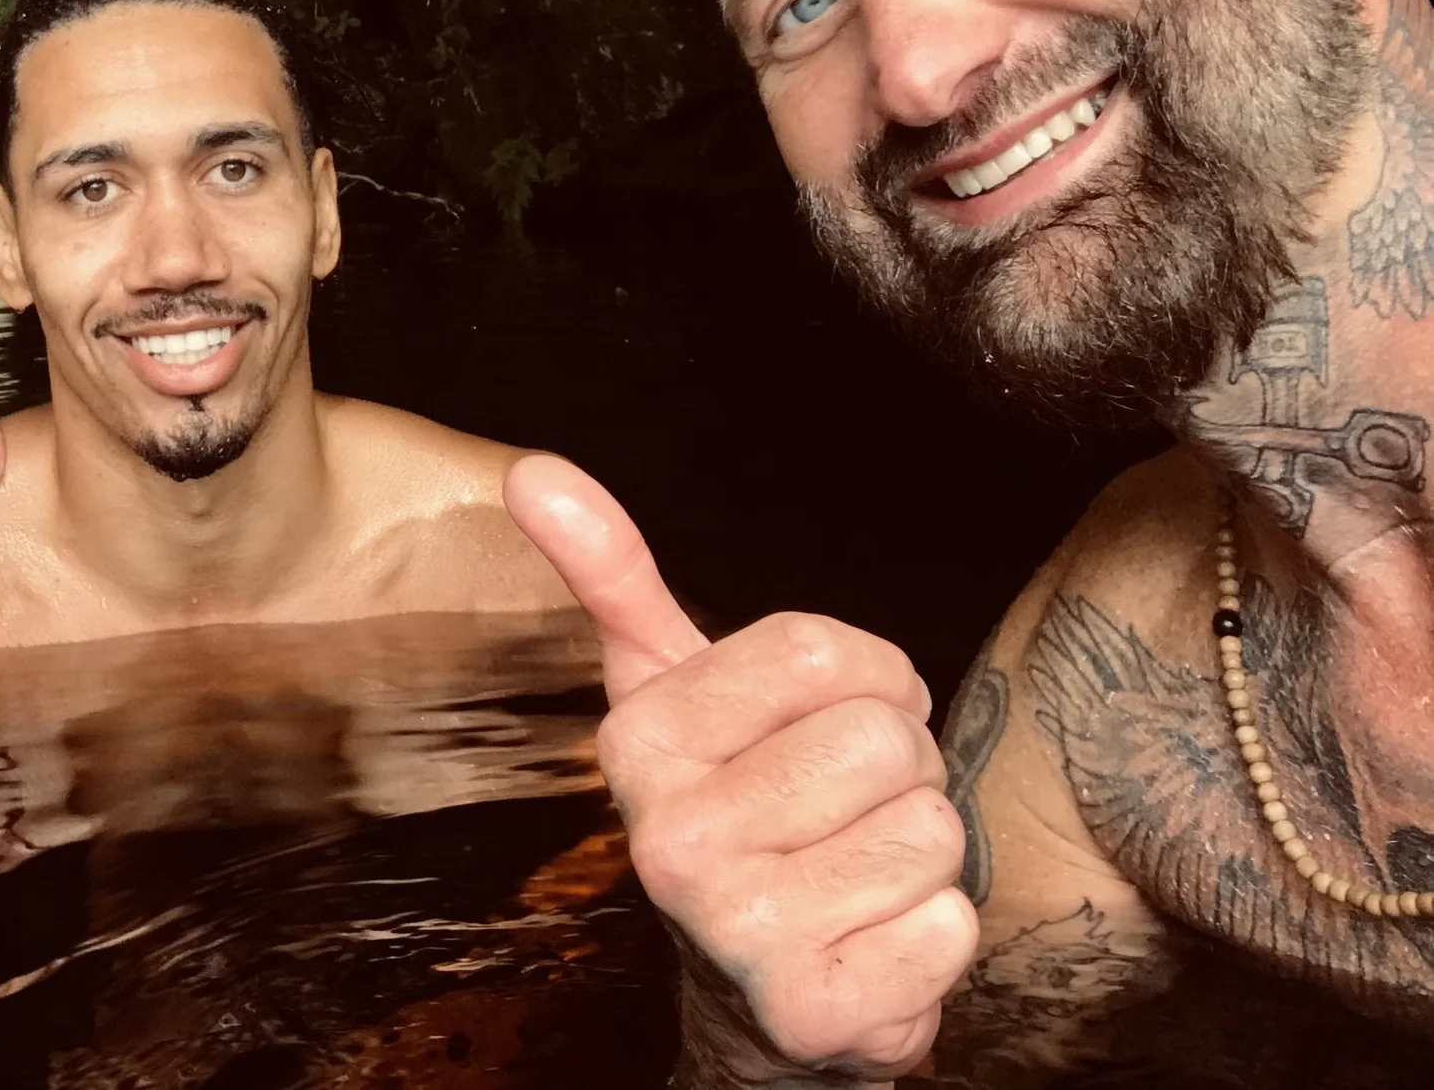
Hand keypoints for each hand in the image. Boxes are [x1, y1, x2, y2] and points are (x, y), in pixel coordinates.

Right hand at [504, 455, 974, 1077]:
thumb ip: (612, 576)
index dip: (860, 675)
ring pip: (930, 828)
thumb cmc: (730, 806)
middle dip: (895, 765)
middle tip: (840, 805)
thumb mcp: (665, 688)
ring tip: (852, 868)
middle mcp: (672, 842)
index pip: (820, 649)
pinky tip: (870, 938)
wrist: (749, 995)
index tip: (821, 718)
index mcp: (639, 744)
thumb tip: (532, 470)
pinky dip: (933, 932)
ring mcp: (739, 934)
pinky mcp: (815, 1013)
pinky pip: (951, 925)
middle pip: (883, 738)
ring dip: (919, 850)